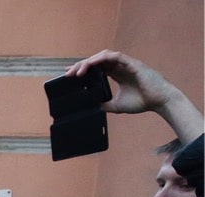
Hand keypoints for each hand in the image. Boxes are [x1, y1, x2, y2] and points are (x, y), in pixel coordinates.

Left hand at [67, 50, 201, 141]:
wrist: (159, 101)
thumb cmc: (142, 101)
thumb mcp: (117, 105)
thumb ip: (105, 104)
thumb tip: (92, 107)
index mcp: (117, 74)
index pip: (96, 67)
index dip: (83, 69)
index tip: (69, 74)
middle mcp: (120, 66)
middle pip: (97, 60)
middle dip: (81, 65)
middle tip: (68, 74)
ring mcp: (126, 63)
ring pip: (103, 56)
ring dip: (89, 61)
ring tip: (77, 71)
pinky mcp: (132, 63)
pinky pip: (115, 56)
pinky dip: (102, 59)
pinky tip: (91, 63)